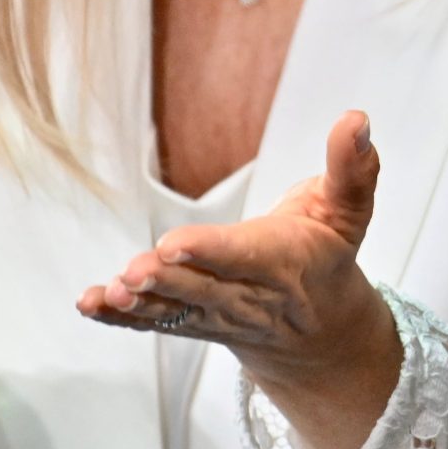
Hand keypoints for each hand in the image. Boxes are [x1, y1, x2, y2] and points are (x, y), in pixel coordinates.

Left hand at [80, 110, 400, 448]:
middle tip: (136, 269)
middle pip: (204, 290)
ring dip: (140, 303)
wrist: (320, 330)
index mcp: (287, 264)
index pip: (247, 257)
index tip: (176, 243)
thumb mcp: (349, 210)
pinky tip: (91, 303)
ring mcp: (215, 315)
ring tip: (111, 291)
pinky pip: (153, 322)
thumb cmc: (326, 255)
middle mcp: (249, 296)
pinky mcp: (190, 322)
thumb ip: (351, 167)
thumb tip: (356, 118)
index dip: (212, 251)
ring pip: (174, 311)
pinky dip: (119, 317)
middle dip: (169, 280)